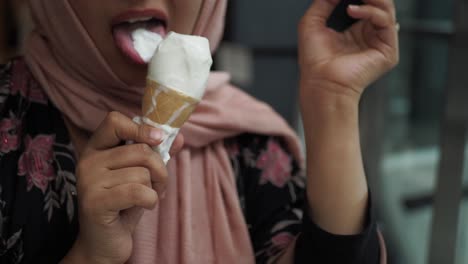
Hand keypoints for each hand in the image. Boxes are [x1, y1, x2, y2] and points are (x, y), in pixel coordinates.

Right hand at [63, 112, 182, 263]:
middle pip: (140, 150)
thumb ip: (157, 154)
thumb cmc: (125, 205)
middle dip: (160, 169)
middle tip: (157, 185)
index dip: (140, 127)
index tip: (158, 140)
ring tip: (147, 198)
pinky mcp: (95, 203)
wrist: (105, 242)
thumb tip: (180, 137)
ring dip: (155, 188)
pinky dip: (150, 200)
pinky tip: (144, 207)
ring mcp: (88, 182)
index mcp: (96, 149)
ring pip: (142, 173)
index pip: (114, 120)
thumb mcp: (142, 175)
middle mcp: (88, 161)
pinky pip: (138, 191)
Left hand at [298, 0, 398, 100]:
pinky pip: (386, 21)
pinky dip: (370, 11)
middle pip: (379, 4)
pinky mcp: (387, 51)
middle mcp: (368, 35)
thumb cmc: (315, 61)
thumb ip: (324, 2)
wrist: (320, 82)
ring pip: (386, 9)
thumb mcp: (312, 23)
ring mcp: (379, 42)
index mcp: (354, 31)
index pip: (364, 4)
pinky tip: (352, 11)